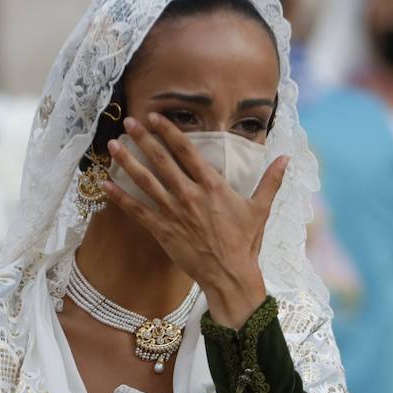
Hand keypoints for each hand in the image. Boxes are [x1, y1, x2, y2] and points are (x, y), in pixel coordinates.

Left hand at [103, 114, 287, 327]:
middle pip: (162, 161)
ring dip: (128, 162)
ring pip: (146, 182)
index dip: (169, 132)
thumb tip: (287, 157)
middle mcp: (190, 195)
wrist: (230, 276)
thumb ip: (271, 180)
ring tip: (112, 145)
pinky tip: (104, 185)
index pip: (187, 152)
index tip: (155, 116)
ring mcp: (174, 213)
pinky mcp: (163, 231)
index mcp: (213, 186)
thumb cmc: (246, 243)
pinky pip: (137, 211)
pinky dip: (120, 197)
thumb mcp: (260, 209)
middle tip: (129, 121)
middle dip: (144, 139)